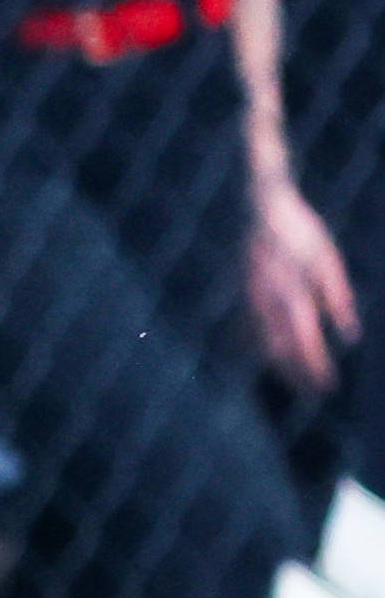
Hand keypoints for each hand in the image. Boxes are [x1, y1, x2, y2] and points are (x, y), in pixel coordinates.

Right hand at [257, 170, 361, 385]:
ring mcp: (251, 300)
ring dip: (281, 363)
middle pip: (280, 350)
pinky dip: (265, 346)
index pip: (304, 341)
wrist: (263, 207)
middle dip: (297, 372)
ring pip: (263, 343)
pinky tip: (274, 354)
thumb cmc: (302, 231)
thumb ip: (339, 298)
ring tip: (296, 378)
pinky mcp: (246, 294)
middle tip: (315, 390)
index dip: (314, 366)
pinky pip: (253, 329)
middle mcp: (266, 303)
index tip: (327, 385)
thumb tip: (351, 335)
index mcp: (290, 294)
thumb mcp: (328, 261)